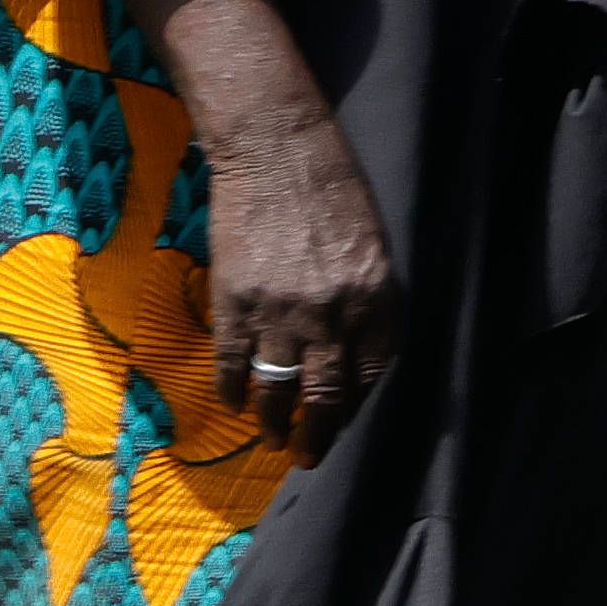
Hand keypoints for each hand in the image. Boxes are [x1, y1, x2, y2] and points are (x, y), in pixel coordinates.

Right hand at [202, 95, 398, 445]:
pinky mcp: (235, 301)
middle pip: (327, 395)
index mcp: (375, 297)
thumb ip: (366, 298)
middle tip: (312, 458)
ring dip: (275, 422)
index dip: (358, 406)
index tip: (349, 424)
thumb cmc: (332, 186)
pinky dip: (231, 388)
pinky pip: (232, 362)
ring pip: (277, 388)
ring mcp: (280, 311)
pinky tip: (234, 403)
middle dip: (320, 435)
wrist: (274, 147)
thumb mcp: (371, 243)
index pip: (372, 374)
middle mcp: (332, 313)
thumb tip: (354, 348)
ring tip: (275, 441)